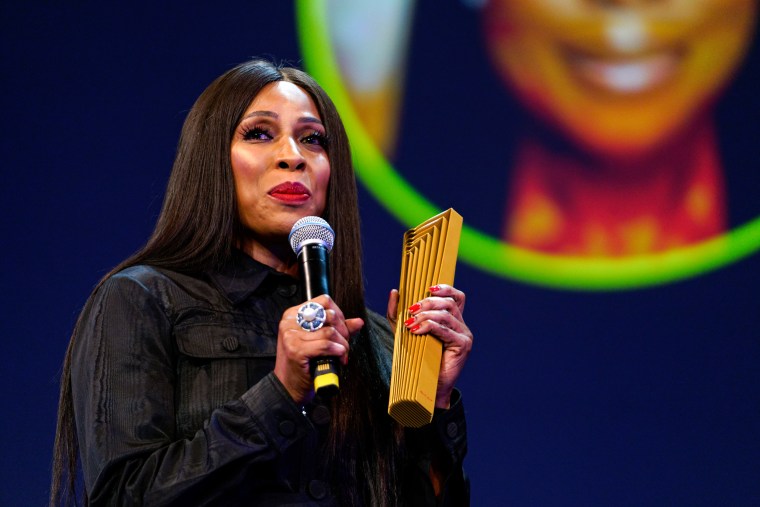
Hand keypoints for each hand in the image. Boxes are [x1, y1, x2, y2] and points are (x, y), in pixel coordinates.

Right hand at [274, 295, 363, 403]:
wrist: (289, 388)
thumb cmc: (304, 365)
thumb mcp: (320, 342)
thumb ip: (338, 329)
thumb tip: (359, 322)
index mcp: (294, 314)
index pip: (324, 301)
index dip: (339, 314)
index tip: (342, 330)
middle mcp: (290, 321)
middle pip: (329, 314)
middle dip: (343, 332)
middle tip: (343, 346)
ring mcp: (291, 335)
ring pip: (330, 331)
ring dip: (343, 345)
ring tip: (341, 355)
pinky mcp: (295, 349)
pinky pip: (326, 345)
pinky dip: (337, 352)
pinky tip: (338, 358)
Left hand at [387, 284, 472, 408]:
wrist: (426, 386)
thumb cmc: (417, 359)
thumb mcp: (404, 332)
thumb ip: (398, 313)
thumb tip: (395, 291)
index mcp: (452, 320)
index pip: (456, 296)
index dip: (445, 288)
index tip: (428, 288)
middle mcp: (461, 325)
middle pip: (449, 302)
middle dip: (428, 302)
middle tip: (411, 310)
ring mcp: (464, 335)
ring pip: (446, 314)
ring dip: (425, 315)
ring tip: (411, 324)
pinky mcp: (463, 345)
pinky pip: (446, 329)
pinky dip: (430, 326)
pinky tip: (417, 331)